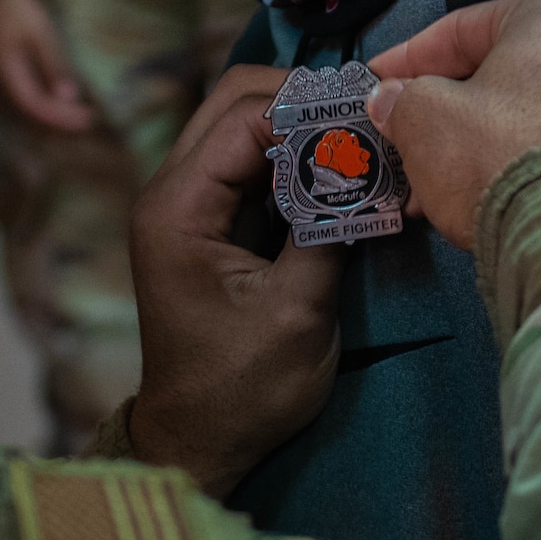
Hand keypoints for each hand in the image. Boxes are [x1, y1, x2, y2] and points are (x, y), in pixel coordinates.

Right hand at [0, 0, 92, 130]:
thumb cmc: (16, 8)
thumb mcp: (41, 32)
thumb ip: (53, 65)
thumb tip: (69, 97)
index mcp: (6, 73)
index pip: (36, 106)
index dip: (62, 117)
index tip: (89, 118)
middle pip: (29, 116)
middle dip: (60, 123)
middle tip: (90, 120)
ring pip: (23, 114)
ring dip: (50, 120)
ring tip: (78, 118)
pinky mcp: (0, 79)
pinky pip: (20, 104)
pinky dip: (40, 110)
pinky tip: (57, 106)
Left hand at [128, 66, 346, 497]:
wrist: (199, 440)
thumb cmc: (243, 388)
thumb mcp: (299, 311)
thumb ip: (329, 225)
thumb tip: (368, 158)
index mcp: (176, 209)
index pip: (242, 116)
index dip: (311, 108)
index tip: (373, 116)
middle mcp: (168, 192)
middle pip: (232, 100)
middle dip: (303, 99)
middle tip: (370, 116)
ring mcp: (183, 202)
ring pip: (240, 122)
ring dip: (299, 121)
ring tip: (362, 135)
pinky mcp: (205, 218)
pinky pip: (246, 157)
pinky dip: (291, 151)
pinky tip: (338, 164)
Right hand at [366, 0, 540, 247]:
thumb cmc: (500, 156)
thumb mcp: (425, 120)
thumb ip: (402, 100)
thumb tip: (391, 99)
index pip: (465, 27)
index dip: (410, 57)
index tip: (378, 82)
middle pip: (507, 73)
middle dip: (451, 109)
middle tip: (407, 137)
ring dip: (488, 142)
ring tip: (440, 185)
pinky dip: (533, 166)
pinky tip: (495, 199)